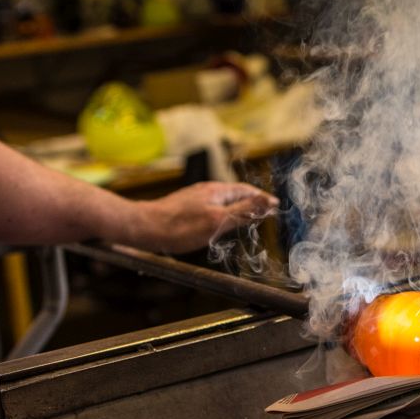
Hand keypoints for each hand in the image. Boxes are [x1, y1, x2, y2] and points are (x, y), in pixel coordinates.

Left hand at [127, 181, 278, 253]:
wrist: (144, 228)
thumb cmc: (180, 227)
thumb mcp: (218, 220)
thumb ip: (244, 210)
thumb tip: (268, 201)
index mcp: (217, 191)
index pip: (247, 191)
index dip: (262, 198)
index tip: (275, 205)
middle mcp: (206, 191)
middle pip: (235, 194)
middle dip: (251, 201)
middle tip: (264, 211)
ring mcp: (194, 198)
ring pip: (222, 201)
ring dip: (236, 208)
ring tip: (246, 218)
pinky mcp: (185, 207)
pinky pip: (211, 207)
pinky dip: (222, 214)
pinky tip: (218, 224)